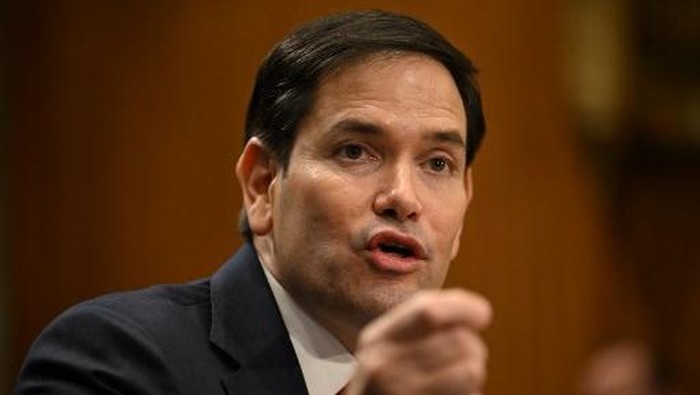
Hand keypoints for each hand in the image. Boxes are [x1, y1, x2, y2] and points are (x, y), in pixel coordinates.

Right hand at [346, 289, 491, 394]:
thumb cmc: (385, 387)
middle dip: (474, 346)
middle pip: (457, 339)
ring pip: (471, 369)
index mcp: (375, 340)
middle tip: (470, 358)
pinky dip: (471, 393)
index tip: (482, 312)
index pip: (427, 310)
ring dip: (476, 372)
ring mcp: (399, 393)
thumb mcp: (384, 351)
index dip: (462, 307)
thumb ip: (415, 326)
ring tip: (461, 380)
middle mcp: (382, 367)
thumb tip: (476, 310)